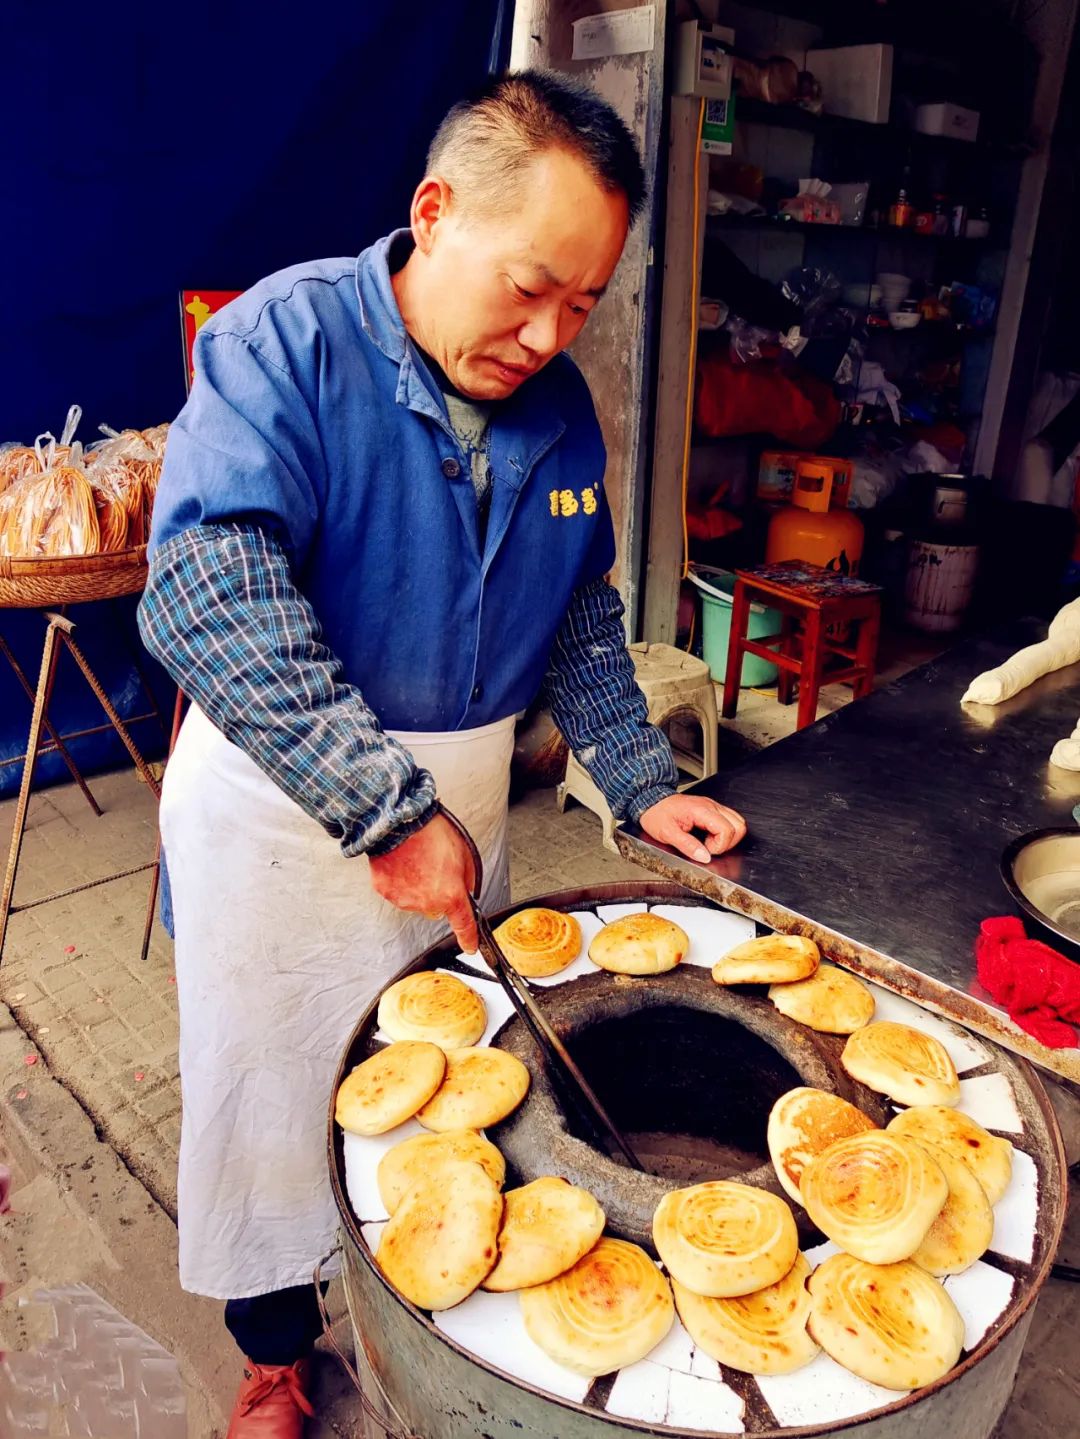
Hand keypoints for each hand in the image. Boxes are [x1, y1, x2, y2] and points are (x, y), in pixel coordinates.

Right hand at [369, 813, 478, 951]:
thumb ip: (468, 880)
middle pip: (437, 907)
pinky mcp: (386, 891)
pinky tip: (401, 861)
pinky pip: (397, 891)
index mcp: (450, 895)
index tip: (470, 946)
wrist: (399, 821)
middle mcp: (427, 903)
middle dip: (438, 893)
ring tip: (417, 860)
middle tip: (435, 868)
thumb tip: (466, 890)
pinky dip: (399, 880)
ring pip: (416, 900)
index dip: (469, 938)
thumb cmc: (432, 833)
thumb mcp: (465, 854)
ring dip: (418, 886)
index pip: (464, 925)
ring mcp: (404, 899)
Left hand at [638, 793, 745, 863]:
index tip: (707, 850)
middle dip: (728, 842)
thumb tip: (705, 857)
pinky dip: (726, 832)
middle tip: (711, 848)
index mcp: (701, 810)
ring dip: (729, 837)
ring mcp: (713, 806)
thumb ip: (687, 846)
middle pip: (738, 825)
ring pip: (737, 822)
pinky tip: (711, 837)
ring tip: (711, 843)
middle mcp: (711, 806)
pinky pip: (730, 820)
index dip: (720, 845)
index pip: (727, 829)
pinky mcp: (712, 809)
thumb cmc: (657, 814)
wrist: (651, 801)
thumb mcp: (667, 833)